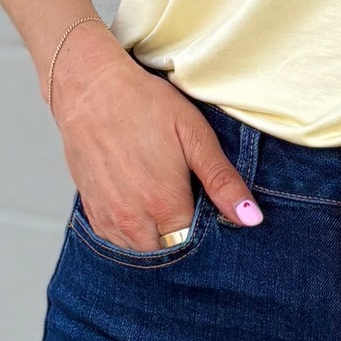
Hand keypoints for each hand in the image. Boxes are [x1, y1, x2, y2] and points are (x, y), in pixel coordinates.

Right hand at [48, 23, 262, 249]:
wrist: (89, 89)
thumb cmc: (144, 105)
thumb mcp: (194, 135)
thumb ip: (222, 181)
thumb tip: (252, 218)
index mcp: (165, 205)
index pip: (195, 244)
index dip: (206, 231)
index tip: (208, 209)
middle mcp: (133, 220)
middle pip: (168, 252)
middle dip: (182, 237)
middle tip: (188, 203)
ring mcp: (108, 219)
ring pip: (141, 251)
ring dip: (156, 237)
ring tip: (163, 203)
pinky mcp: (91, 212)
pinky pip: (117, 241)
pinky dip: (132, 232)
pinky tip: (140, 205)